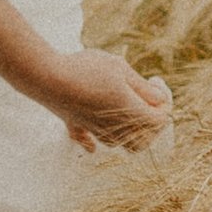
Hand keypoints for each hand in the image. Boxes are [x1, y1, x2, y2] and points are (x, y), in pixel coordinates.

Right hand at [46, 48, 171, 151]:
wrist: (47, 77)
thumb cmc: (86, 69)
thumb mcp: (121, 68)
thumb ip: (143, 87)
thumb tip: (160, 99)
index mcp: (131, 113)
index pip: (161, 119)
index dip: (165, 101)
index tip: (155, 81)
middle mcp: (115, 128)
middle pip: (143, 141)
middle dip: (150, 124)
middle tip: (147, 100)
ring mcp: (94, 130)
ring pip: (118, 143)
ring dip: (127, 130)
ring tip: (124, 106)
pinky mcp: (76, 126)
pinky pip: (89, 141)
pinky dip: (96, 141)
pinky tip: (95, 137)